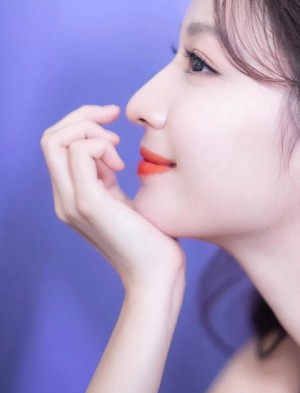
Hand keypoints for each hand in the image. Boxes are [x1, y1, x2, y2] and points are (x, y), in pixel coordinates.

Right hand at [40, 104, 185, 292]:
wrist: (156, 275)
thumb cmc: (151, 237)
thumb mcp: (121, 198)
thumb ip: (106, 175)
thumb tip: (107, 147)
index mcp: (70, 196)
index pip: (55, 144)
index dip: (82, 121)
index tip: (114, 122)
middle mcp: (64, 199)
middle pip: (50, 137)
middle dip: (83, 116)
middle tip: (115, 122)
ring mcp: (72, 202)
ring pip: (56, 140)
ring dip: (91, 130)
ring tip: (118, 151)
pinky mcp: (88, 204)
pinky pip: (80, 153)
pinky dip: (100, 144)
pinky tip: (121, 164)